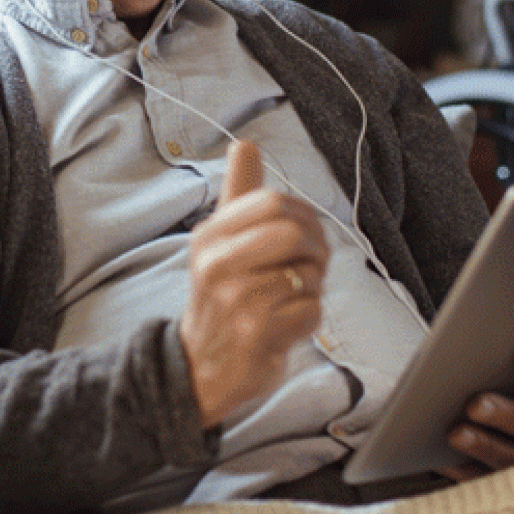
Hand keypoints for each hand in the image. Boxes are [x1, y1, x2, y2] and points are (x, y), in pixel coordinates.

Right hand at [179, 139, 329, 428]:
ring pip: (307, 275)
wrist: (198, 368)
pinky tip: (287, 323)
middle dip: (315, 249)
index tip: (304, 234)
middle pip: (293, 233)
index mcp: (210, 237)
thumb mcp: (217, 243)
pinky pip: (311, 312)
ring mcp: (237, 302)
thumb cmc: (219, 298)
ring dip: (313, 287)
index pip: (271, 202)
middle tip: (309, 265)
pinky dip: (310, 318)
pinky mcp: (257, 336)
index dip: (302, 215)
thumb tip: (245, 146)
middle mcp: (218, 265)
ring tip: (292, 297)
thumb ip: (236, 194)